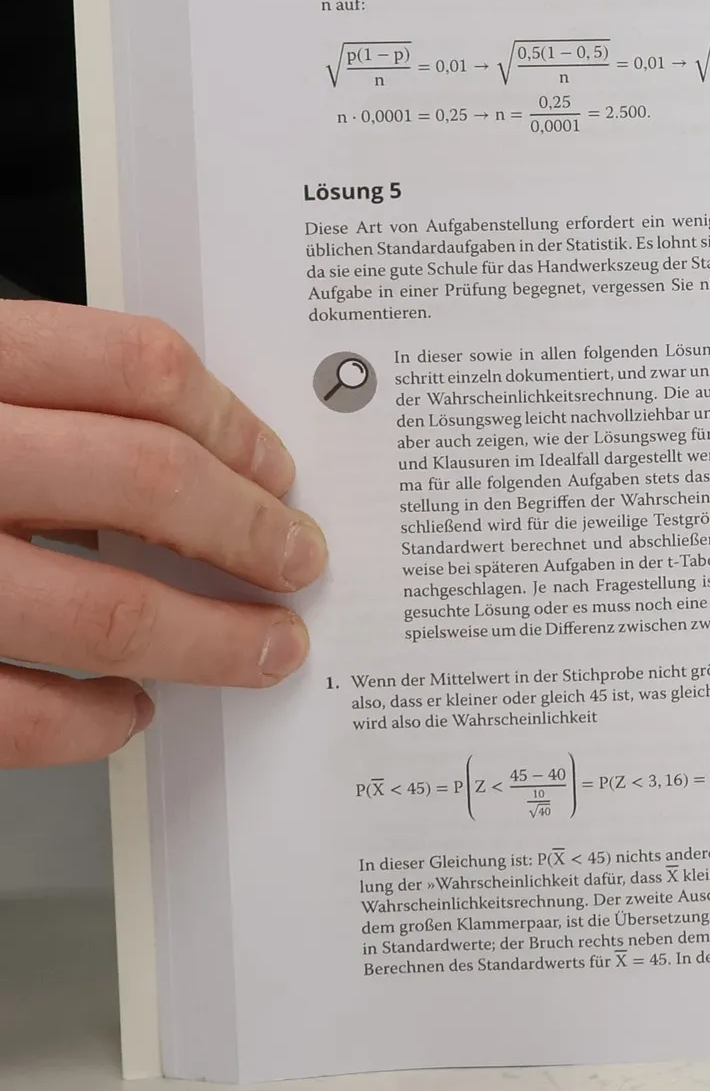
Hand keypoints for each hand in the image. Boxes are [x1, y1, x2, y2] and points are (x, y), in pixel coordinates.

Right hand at [0, 302, 326, 765]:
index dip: (234, 423)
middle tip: (300, 565)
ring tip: (260, 650)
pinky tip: (126, 711)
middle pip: (147, 481)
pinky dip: (94, 723)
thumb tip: (191, 453)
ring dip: (210, 641)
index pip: (136, 367)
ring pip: (104, 612)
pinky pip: (17, 717)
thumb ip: (27, 396)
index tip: (278, 471)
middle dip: (251, 534)